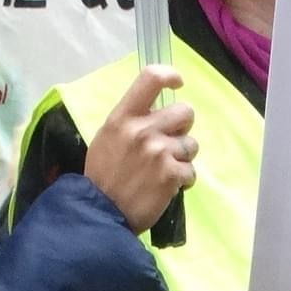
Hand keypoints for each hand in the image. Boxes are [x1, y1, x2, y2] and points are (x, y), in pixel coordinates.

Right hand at [84, 64, 197, 234]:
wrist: (99, 214)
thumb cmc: (102, 176)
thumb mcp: (107, 138)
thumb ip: (131, 122)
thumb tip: (157, 112)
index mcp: (123, 117)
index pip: (151, 78)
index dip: (170, 75)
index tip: (178, 83)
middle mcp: (142, 129)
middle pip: (185, 112)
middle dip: (181, 127)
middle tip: (168, 143)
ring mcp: (159, 152)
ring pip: (191, 144)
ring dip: (182, 158)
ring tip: (163, 171)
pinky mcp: (172, 175)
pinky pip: (191, 171)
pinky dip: (182, 181)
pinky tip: (166, 187)